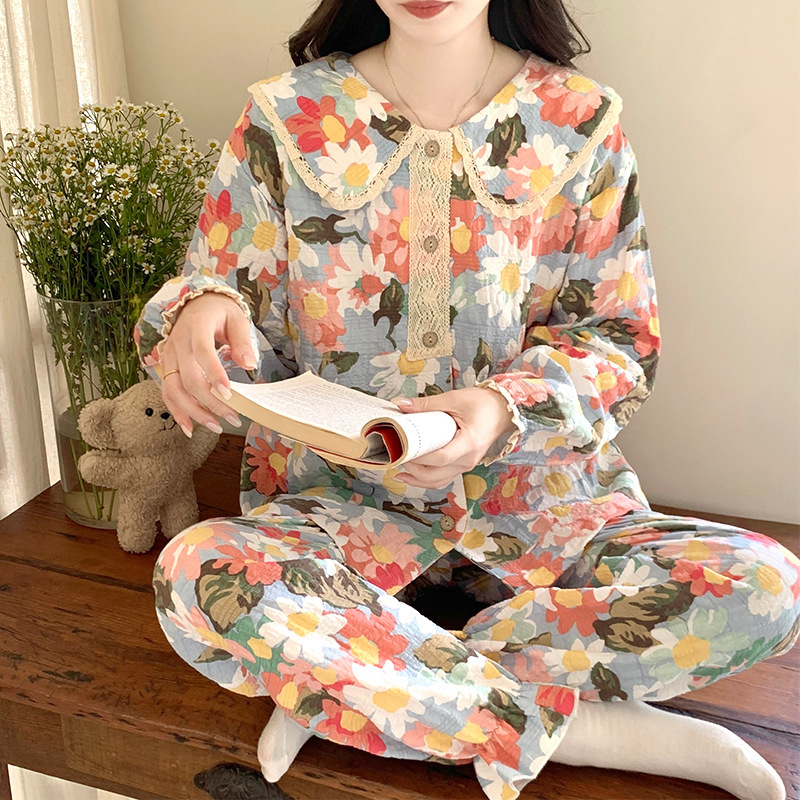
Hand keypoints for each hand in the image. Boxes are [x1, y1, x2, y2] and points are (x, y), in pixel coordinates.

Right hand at [160, 292, 255, 436]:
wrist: (195, 303)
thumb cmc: (218, 311)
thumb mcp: (236, 318)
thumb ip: (242, 341)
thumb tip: (249, 364)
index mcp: (196, 328)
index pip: (203, 353)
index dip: (214, 374)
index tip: (229, 394)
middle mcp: (178, 343)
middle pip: (189, 379)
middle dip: (211, 403)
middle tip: (233, 418)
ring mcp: (169, 356)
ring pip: (174, 390)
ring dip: (194, 412)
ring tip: (216, 426)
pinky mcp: (166, 366)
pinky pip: (166, 392)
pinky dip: (177, 411)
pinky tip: (190, 427)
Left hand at [392, 387, 516, 489]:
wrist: (503, 410)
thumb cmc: (483, 404)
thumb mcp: (453, 399)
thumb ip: (426, 404)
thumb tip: (401, 404)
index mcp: (469, 444)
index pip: (440, 458)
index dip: (418, 457)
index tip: (401, 449)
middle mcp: (468, 460)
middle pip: (435, 475)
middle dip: (413, 469)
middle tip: (395, 456)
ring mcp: (466, 465)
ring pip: (438, 481)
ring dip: (417, 479)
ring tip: (398, 469)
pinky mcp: (463, 465)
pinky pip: (443, 478)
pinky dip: (426, 478)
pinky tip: (412, 473)